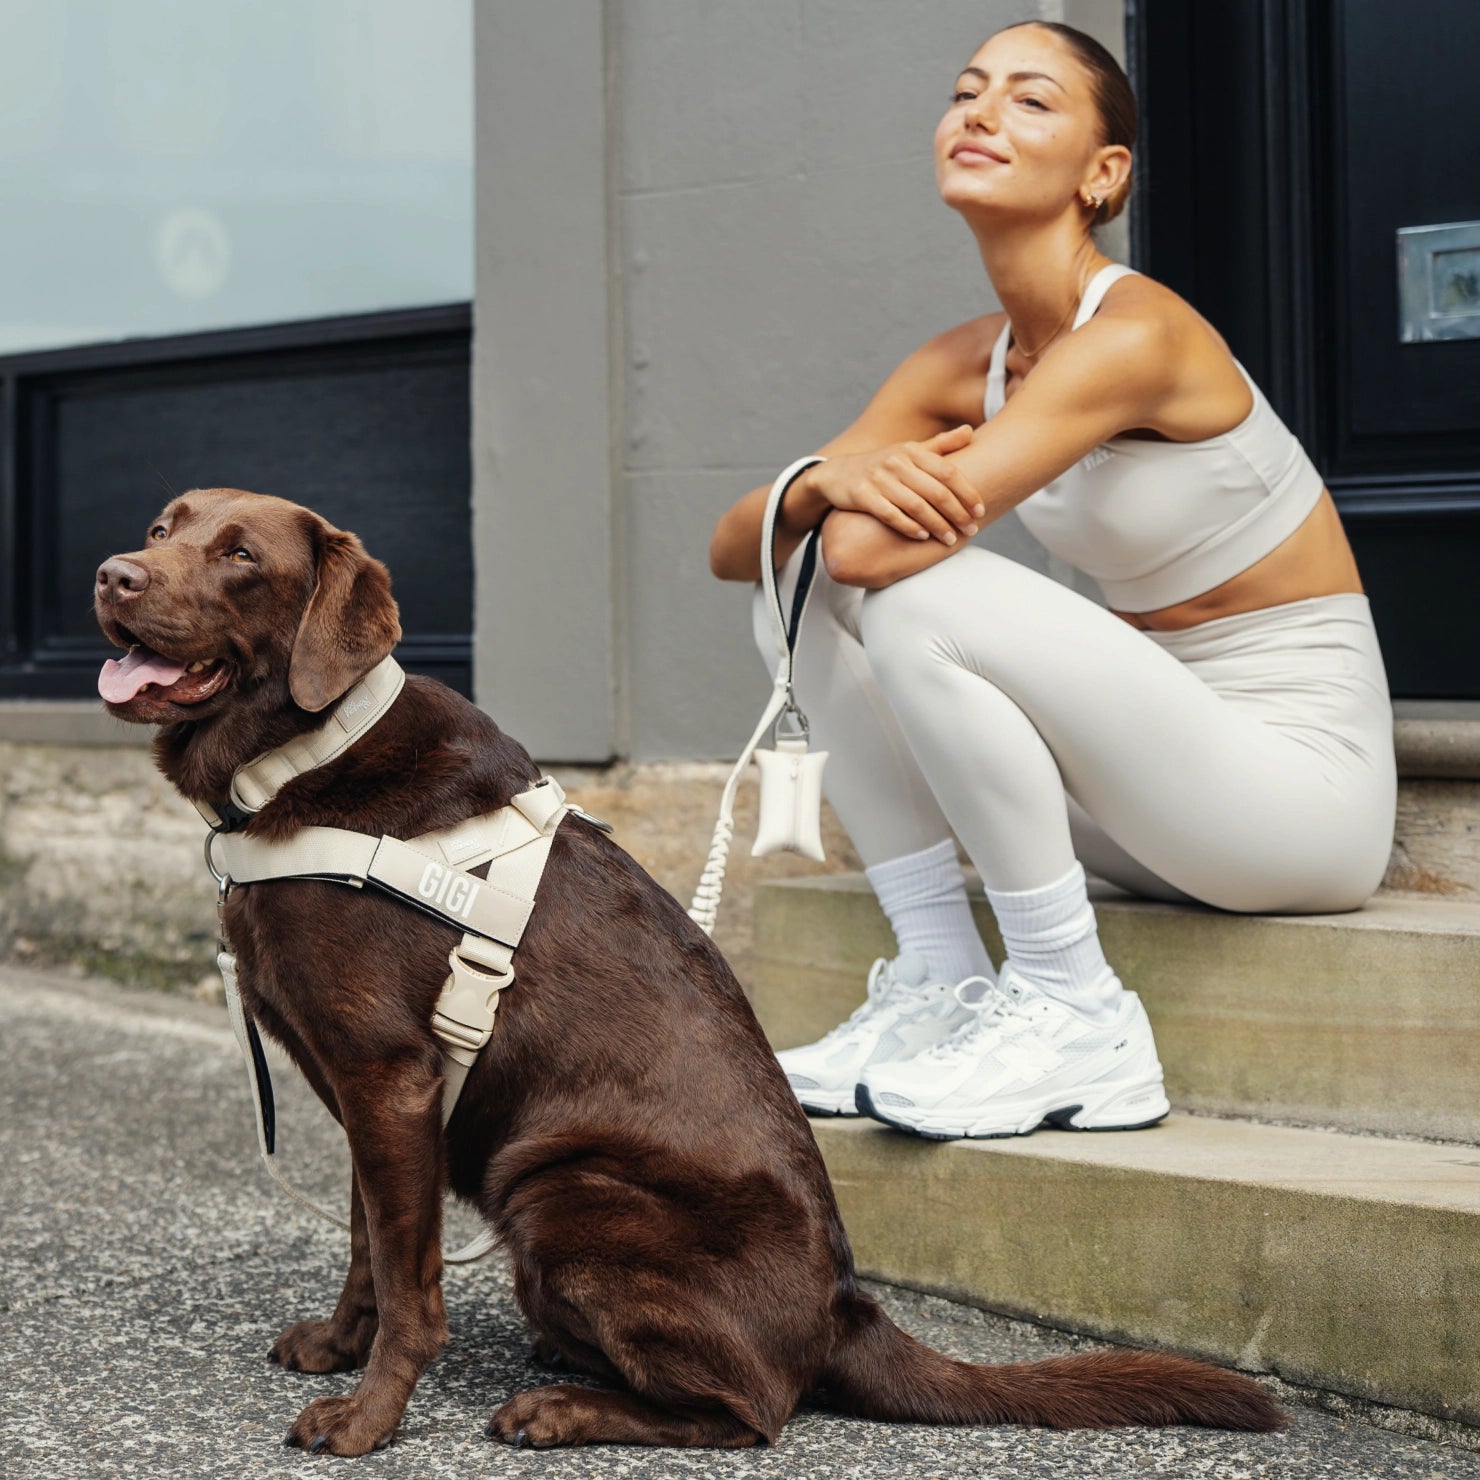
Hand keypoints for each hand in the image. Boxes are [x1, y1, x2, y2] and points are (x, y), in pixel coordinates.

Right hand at [813, 426, 985, 544]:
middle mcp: (897, 462)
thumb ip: (940, 444)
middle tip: (971, 530)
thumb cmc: (882, 465)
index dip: (967, 492)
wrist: (837, 475)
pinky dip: (908, 526)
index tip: (981, 511)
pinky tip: (922, 537)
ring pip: (916, 505)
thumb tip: (971, 430)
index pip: (948, 472)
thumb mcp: (909, 450)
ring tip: (950, 540)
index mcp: (912, 450)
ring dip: (937, 525)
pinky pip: (890, 514)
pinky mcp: (863, 496)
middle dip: (957, 513)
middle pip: (935, 491)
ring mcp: (879, 479)